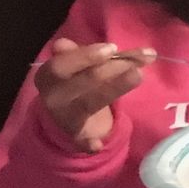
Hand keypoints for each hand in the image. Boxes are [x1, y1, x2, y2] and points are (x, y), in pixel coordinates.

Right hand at [34, 39, 148, 151]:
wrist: (65, 114)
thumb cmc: (76, 80)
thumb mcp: (79, 64)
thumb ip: (84, 54)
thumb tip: (64, 43)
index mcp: (48, 75)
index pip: (62, 64)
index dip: (86, 56)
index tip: (113, 48)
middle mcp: (53, 96)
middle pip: (83, 81)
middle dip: (113, 68)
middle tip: (139, 61)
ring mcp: (64, 117)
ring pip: (91, 102)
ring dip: (115, 88)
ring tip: (139, 75)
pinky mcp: (76, 135)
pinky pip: (82, 140)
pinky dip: (89, 143)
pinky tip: (97, 144)